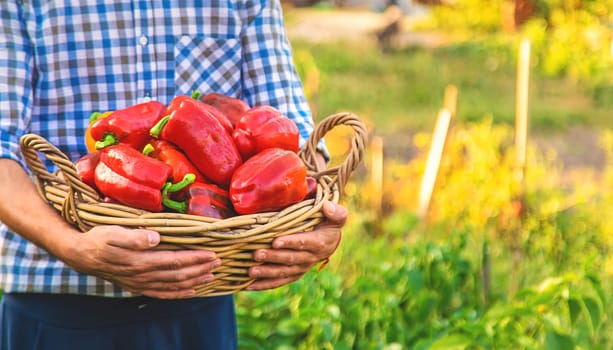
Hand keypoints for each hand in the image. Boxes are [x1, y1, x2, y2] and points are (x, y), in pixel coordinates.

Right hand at [64, 225, 220, 298]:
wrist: (81, 255)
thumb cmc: (99, 238)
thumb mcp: (113, 232)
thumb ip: (134, 237)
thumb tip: (154, 237)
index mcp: (140, 260)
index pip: (175, 260)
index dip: (195, 258)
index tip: (212, 254)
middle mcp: (143, 275)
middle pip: (178, 274)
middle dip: (200, 269)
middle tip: (218, 262)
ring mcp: (141, 283)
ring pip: (173, 285)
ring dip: (194, 281)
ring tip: (212, 276)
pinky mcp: (138, 286)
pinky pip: (162, 293)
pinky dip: (179, 294)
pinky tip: (192, 291)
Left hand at [246, 200, 346, 290]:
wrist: (329, 242)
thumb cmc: (329, 224)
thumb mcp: (337, 216)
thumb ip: (336, 212)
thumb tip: (327, 207)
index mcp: (319, 243)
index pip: (303, 243)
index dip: (290, 243)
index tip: (275, 241)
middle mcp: (310, 258)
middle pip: (290, 259)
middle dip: (273, 257)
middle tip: (257, 254)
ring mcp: (300, 268)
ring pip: (283, 272)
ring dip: (266, 272)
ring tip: (251, 271)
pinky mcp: (293, 274)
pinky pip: (278, 282)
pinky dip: (264, 284)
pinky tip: (249, 286)